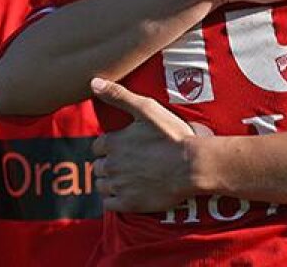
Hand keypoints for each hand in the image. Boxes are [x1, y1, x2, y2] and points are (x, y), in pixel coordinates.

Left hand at [90, 77, 198, 212]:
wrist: (192, 166)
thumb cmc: (172, 136)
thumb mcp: (147, 109)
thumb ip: (118, 95)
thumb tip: (93, 81)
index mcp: (114, 142)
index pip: (98, 146)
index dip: (109, 146)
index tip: (122, 147)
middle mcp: (112, 165)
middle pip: (98, 166)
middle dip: (109, 164)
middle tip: (127, 162)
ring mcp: (120, 185)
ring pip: (102, 186)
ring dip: (110, 182)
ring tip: (126, 178)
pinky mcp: (129, 203)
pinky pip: (109, 205)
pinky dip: (114, 200)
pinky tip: (126, 193)